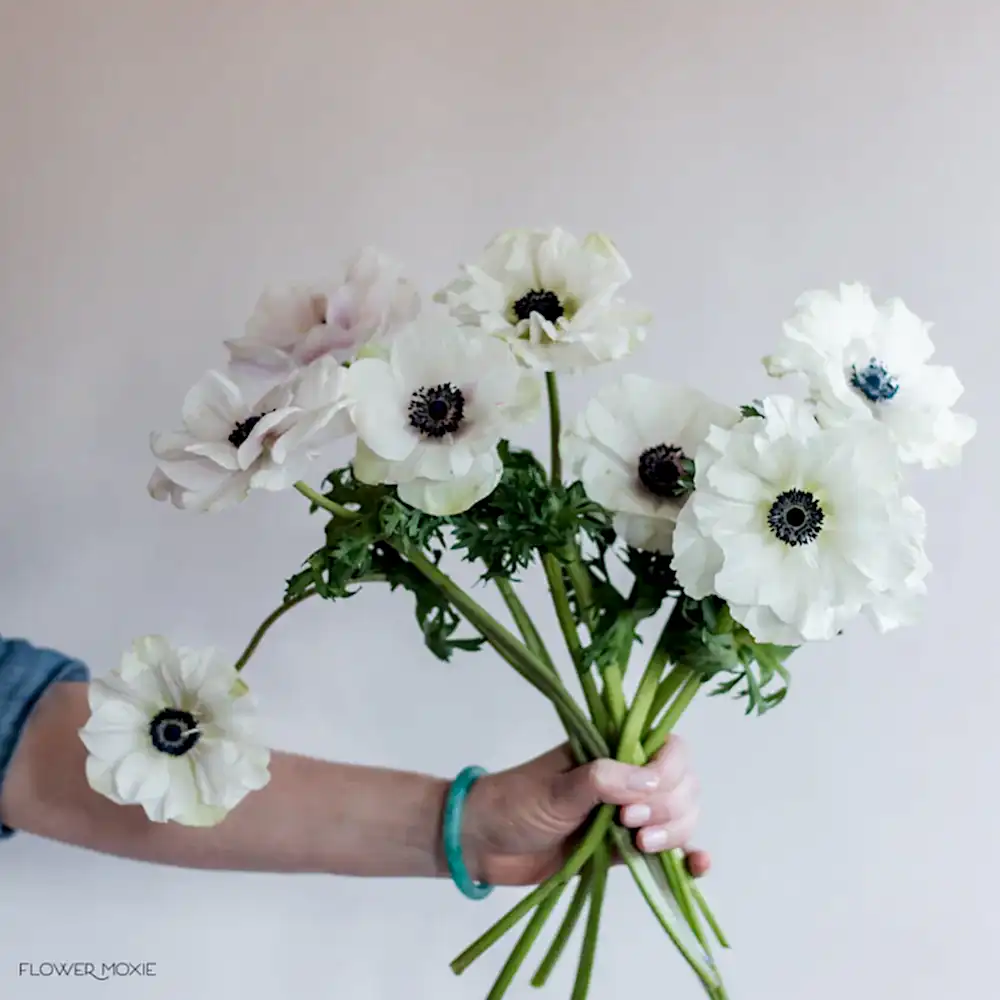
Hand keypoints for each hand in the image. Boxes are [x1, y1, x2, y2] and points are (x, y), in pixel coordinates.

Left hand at [462, 737, 708, 885]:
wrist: (486, 845)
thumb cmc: (515, 804)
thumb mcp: (557, 787)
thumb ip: (603, 780)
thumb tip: (651, 783)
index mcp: (612, 749)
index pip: (669, 748)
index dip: (665, 774)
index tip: (634, 801)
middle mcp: (628, 777)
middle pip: (683, 785)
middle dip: (669, 809)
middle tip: (628, 824)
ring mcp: (630, 814)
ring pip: (682, 818)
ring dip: (675, 833)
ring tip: (638, 846)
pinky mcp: (627, 849)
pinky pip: (672, 850)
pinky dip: (690, 856)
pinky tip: (697, 865)